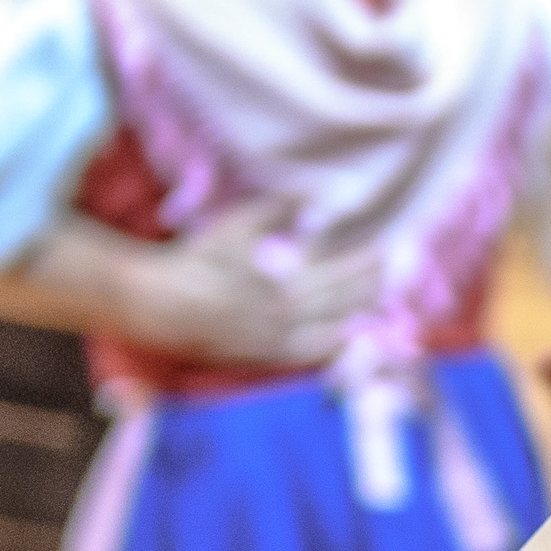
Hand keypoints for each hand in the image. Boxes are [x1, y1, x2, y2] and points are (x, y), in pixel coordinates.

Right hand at [104, 195, 365, 364]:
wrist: (160, 305)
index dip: (369, 260)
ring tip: (376, 302)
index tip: (387, 248)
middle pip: (346, 304)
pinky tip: (344, 335)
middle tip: (390, 272)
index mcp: (287, 284)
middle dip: (372, 287)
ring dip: (359, 316)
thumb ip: (281, 207)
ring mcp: (278, 343)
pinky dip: (334, 345)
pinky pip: (311, 356)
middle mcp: (290, 320)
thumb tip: (318, 191)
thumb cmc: (197, 257)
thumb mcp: (239, 223)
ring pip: (335, 333)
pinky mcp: (264, 359)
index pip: (345, 273)